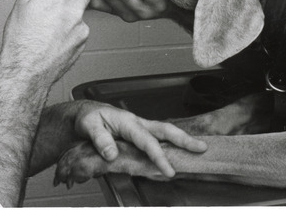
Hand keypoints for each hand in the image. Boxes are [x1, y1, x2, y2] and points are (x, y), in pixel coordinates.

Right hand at [0, 0, 94, 82]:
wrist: (26, 71)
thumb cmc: (21, 40)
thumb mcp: (23, 3)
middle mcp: (74, 11)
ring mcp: (81, 28)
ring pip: (83, 11)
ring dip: (73, 10)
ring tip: (52, 22)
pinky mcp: (82, 42)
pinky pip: (80, 28)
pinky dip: (72, 27)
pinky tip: (56, 35)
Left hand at [72, 101, 206, 177]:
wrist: (84, 115)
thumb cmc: (87, 118)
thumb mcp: (89, 126)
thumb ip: (100, 139)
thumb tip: (112, 153)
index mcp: (127, 122)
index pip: (146, 141)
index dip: (158, 156)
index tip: (168, 170)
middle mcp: (137, 124)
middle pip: (164, 130)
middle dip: (184, 139)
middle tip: (202, 148)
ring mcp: (140, 129)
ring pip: (164, 133)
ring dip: (181, 141)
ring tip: (198, 150)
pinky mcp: (139, 135)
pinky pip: (158, 139)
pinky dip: (171, 144)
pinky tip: (178, 154)